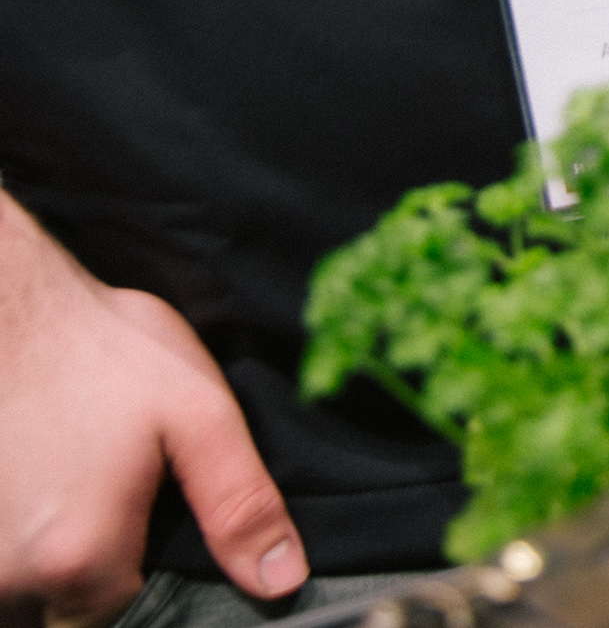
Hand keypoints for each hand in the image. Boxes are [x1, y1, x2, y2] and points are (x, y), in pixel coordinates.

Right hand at [0, 196, 302, 626]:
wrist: (14, 310)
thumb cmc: (107, 353)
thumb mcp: (200, 417)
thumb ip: (241, 507)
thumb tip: (281, 581)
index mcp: (78, 560)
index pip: (130, 617)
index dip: (152, 578)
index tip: (158, 524)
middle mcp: (8, 577)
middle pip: (69, 615)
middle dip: (99, 574)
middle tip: (119, 494)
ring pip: (26, 597)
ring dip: (55, 562)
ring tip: (80, 486)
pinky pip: (1, 565)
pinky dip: (23, 544)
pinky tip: (47, 485)